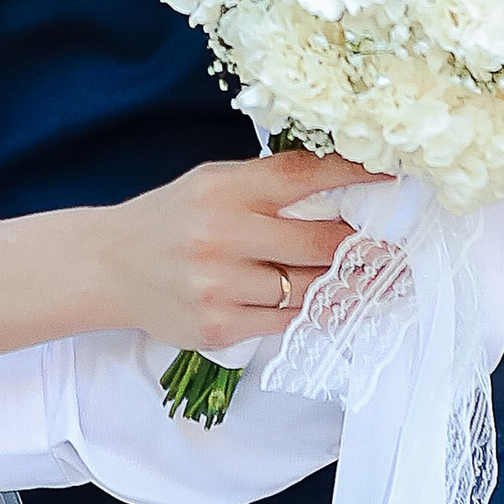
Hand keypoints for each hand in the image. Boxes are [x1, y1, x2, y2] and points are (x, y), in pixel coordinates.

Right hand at [105, 150, 371, 352]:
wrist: (110, 267)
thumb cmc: (172, 219)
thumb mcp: (212, 182)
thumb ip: (266, 184)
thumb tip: (340, 183)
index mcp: (225, 188)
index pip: (303, 176)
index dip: (354, 177)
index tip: (391, 179)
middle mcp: (222, 235)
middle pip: (318, 241)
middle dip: (362, 245)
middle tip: (394, 246)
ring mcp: (219, 286)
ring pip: (308, 288)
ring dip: (344, 284)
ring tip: (372, 278)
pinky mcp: (219, 327)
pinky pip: (285, 321)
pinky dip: (310, 311)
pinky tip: (328, 303)